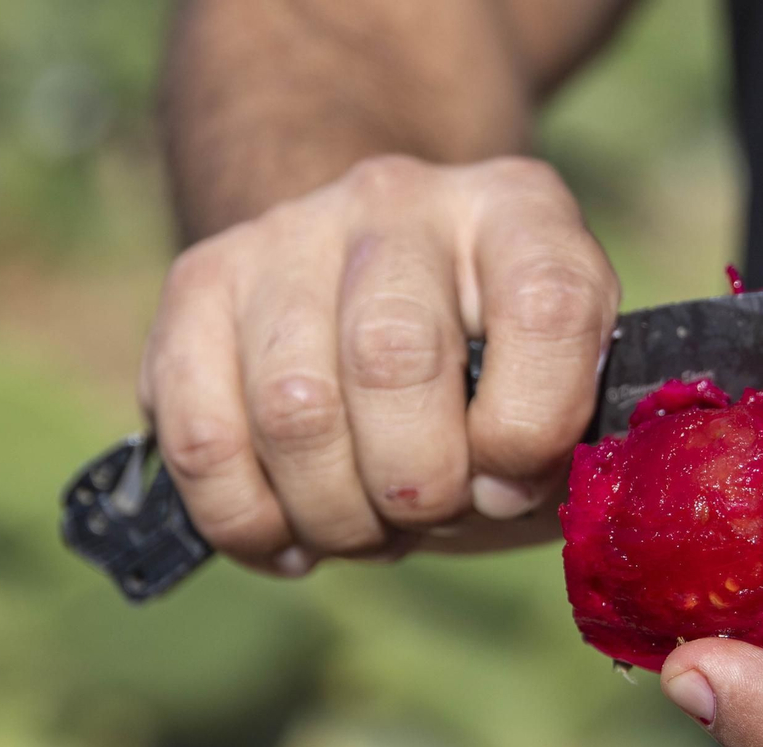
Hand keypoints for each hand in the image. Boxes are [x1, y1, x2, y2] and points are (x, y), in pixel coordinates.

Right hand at [139, 155, 618, 573]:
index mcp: (516, 211)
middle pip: (391, 358)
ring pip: (290, 410)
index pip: (543, 306)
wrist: (373, 300)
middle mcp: (398, 200)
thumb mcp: (560, 402)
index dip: (529, 430)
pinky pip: (201, 438)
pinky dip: (245, 520)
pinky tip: (288, 530)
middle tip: (424, 514)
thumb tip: (506, 492)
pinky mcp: (198, 284)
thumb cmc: (484, 383)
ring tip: (360, 525)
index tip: (510, 486)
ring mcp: (287, 233)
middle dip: (415, 486)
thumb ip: (564, 449)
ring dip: (331, 513)